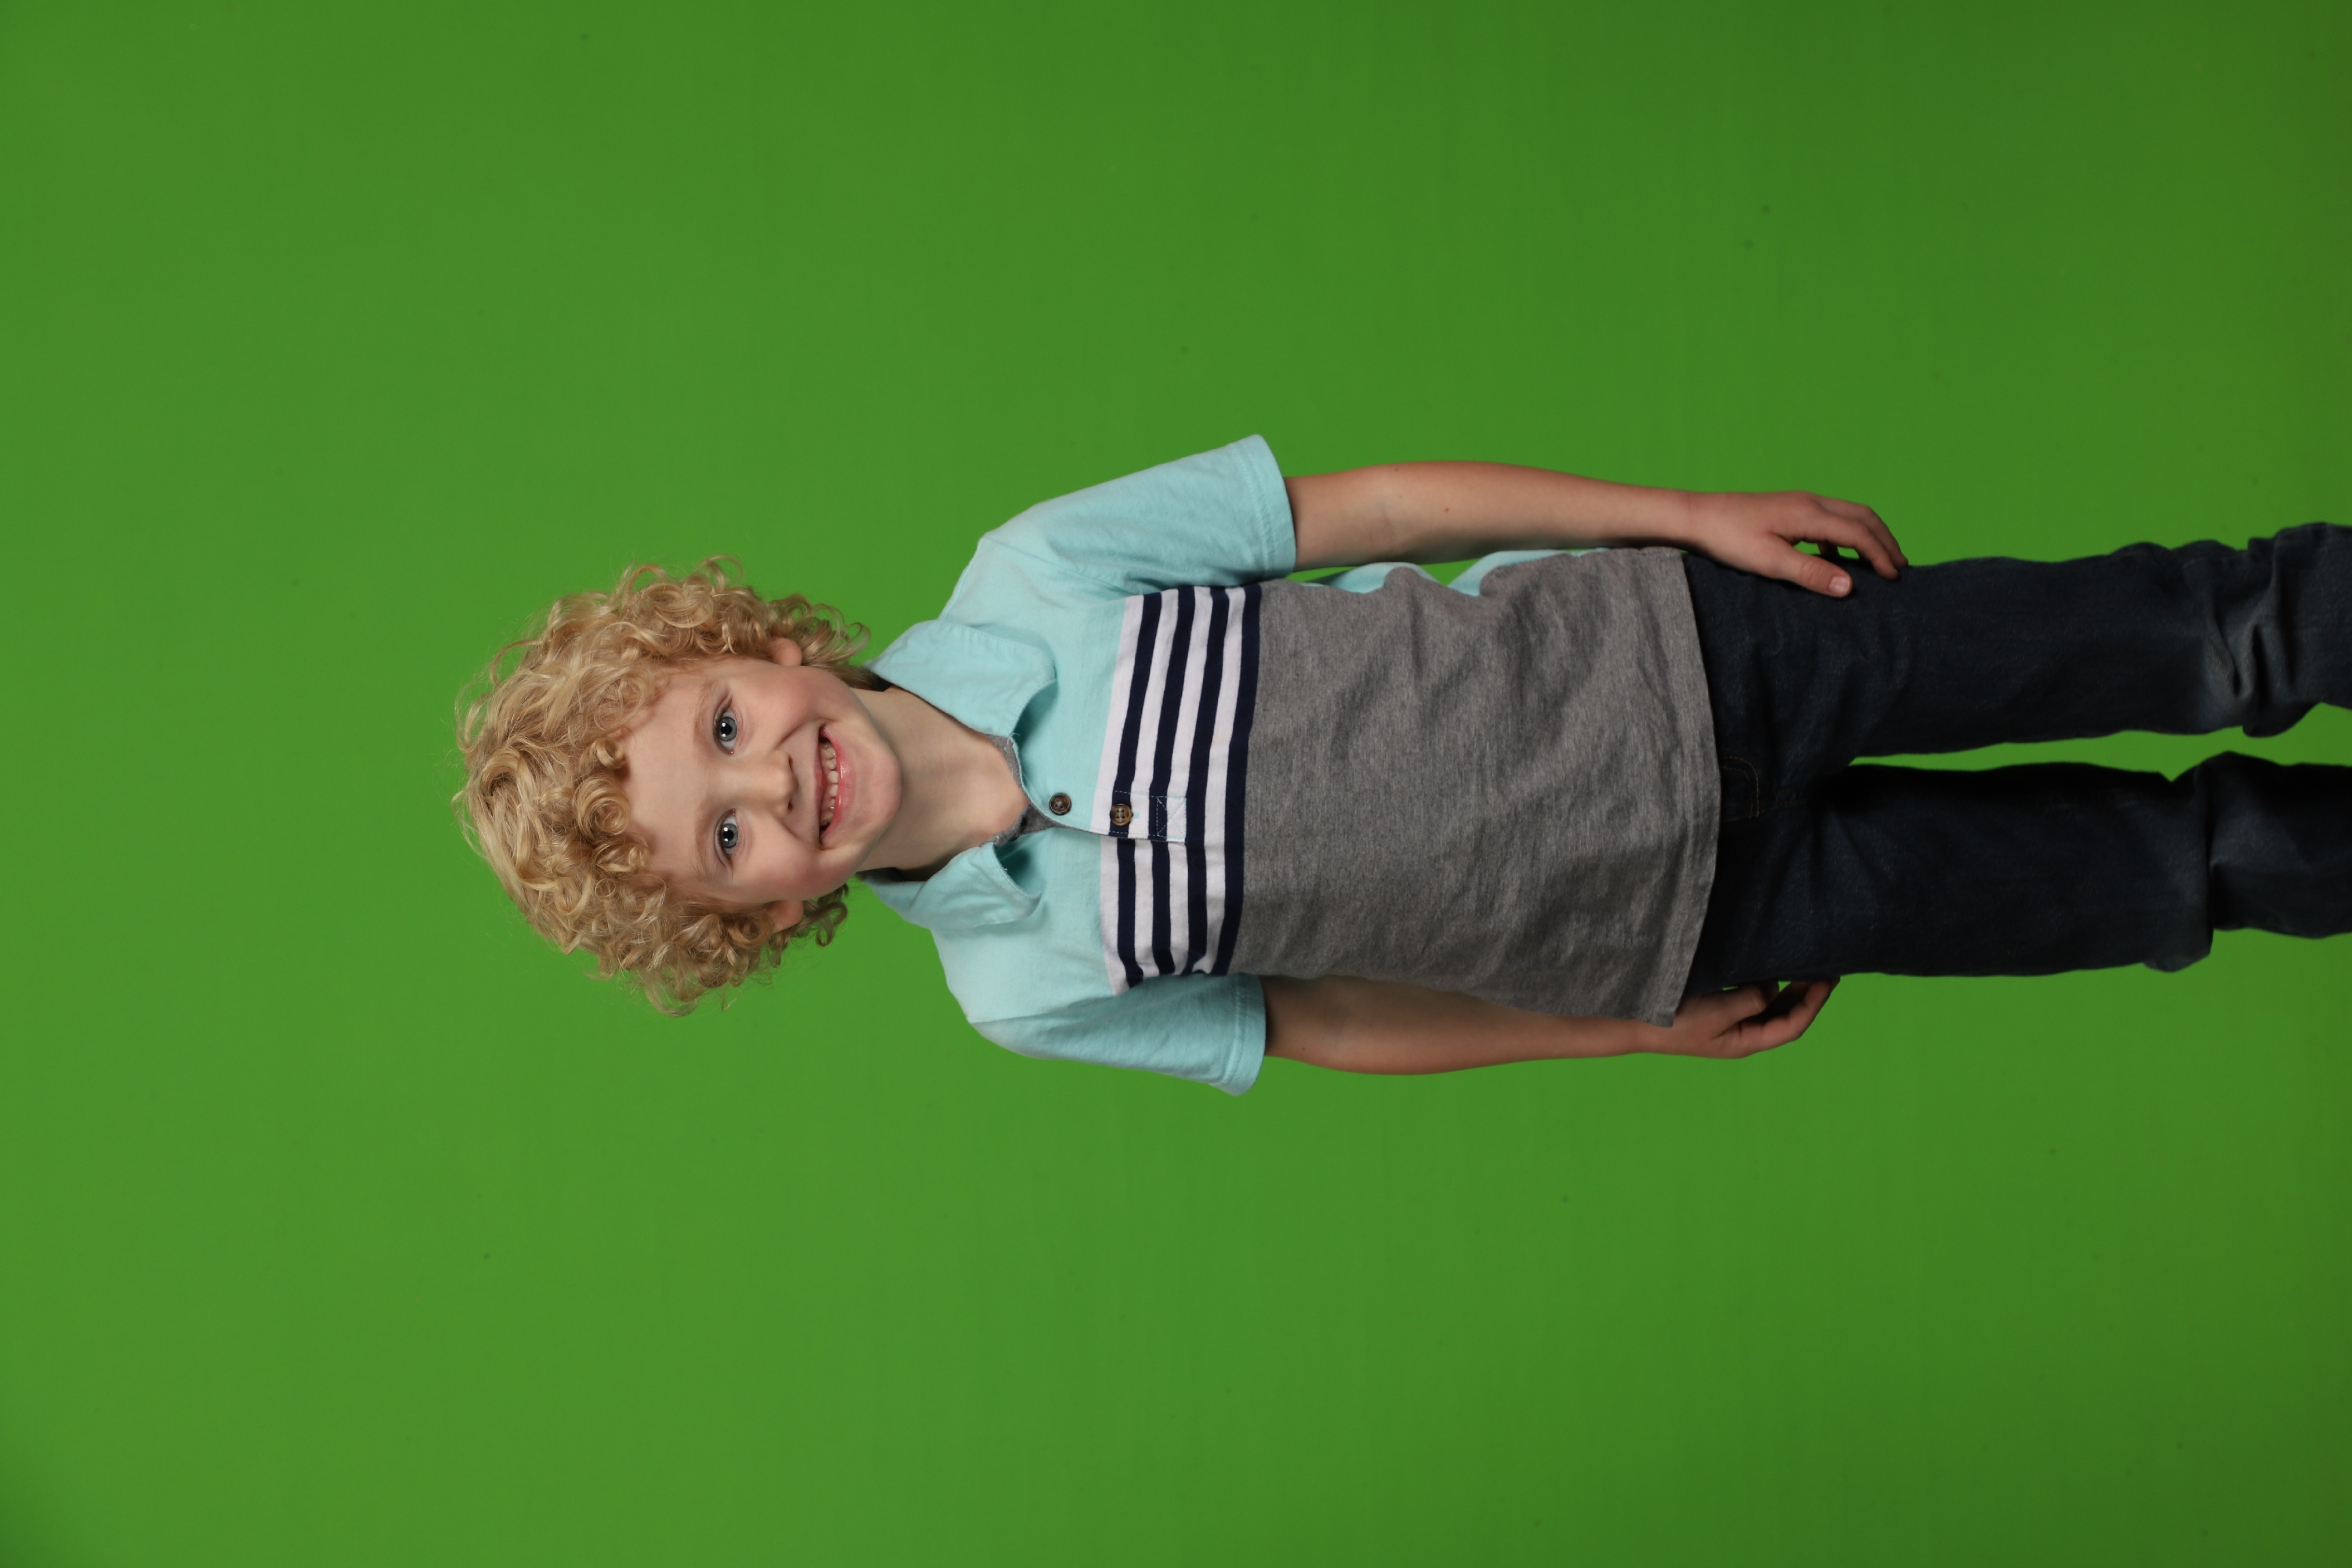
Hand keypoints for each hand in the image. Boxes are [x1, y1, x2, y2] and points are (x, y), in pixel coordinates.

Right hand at [1633, 978, 1839, 1058]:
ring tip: (1805, 966)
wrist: (1636, 1023)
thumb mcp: (1717, 1011)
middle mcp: (1744, 1035)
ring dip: (1790, 989)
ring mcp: (1732, 1024)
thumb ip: (1750, 999)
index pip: (1792, 1025)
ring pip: (1772, 1007)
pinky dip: (1768, 985)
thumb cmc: (1675, 1021)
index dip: (1813, 1003)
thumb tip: (1772, 988)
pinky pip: (1754, 998)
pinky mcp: (1720, 1011)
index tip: (1827, 979)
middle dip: (1808, 995)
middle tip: (1827, 970)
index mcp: (1747, 1041)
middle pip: (1786, 1017)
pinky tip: (1772, 969)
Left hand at [1685, 491, 1907, 597]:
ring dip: (1866, 537)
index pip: (1859, 533)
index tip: (1894, 577)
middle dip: (1884, 540)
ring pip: (1847, 516)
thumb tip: (1850, 586)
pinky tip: (1835, 561)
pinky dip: (1843, 539)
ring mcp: (1800, 503)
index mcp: (1810, 513)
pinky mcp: (1789, 510)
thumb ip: (1811, 573)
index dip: (1881, 555)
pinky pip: (1828, 521)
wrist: (1697, 517)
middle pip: (1862, 516)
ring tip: (1877, 564)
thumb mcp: (1770, 561)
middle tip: (1900, 566)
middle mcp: (1810, 502)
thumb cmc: (1728, 539)